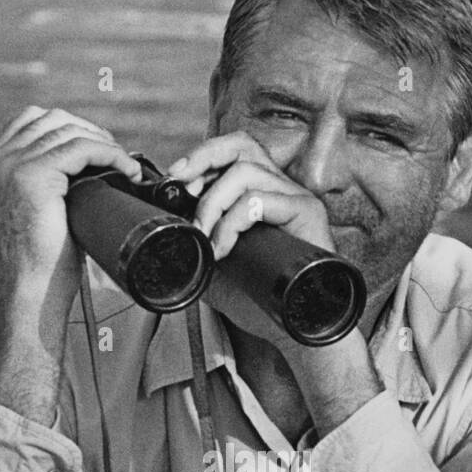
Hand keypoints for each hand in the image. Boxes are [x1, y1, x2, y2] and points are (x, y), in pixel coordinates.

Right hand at [0, 106, 141, 314]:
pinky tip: (125, 169)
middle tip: (115, 155)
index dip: (69, 129)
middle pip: (48, 119)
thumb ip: (47, 186)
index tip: (98, 149)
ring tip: (124, 164)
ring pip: (67, 131)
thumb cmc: (41, 267)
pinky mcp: (31, 175)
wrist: (31, 295)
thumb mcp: (37, 214)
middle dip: (87, 131)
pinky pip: (80, 147)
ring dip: (102, 142)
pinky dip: (109, 153)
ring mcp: (9, 166)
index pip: (30, 123)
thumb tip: (87, 168)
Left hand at [167, 132, 335, 351]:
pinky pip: (259, 200)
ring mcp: (296, 198)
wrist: (294, 325)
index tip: (175, 176)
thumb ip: (196, 242)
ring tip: (204, 236)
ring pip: (247, 172)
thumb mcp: (215, 266)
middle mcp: (281, 188)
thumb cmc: (259, 298)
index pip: (234, 150)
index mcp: (262, 191)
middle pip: (243, 145)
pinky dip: (232, 222)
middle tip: (182, 186)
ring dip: (213, 203)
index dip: (202, 155)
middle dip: (205, 158)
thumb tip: (164, 229)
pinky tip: (223, 249)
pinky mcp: (307, 213)